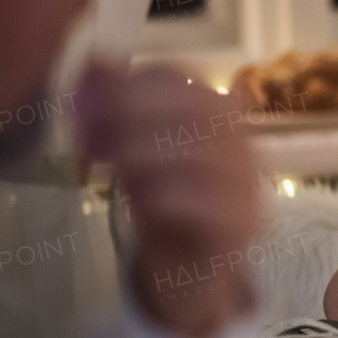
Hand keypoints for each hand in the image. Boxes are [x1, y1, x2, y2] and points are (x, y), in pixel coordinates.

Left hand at [76, 63, 259, 337]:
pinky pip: (215, 204)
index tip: (90, 104)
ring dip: (151, 154)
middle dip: (138, 116)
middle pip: (200, 109)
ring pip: (208, 153)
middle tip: (96, 139)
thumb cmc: (166, 204)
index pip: (185, 82)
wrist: (193, 273)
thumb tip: (93, 64)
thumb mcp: (138, 152)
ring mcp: (247, 186)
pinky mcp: (243, 226)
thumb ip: (120, 111)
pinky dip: (173, 197)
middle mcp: (241, 146)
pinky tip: (146, 201)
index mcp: (218, 120)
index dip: (135, 85)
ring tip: (117, 170)